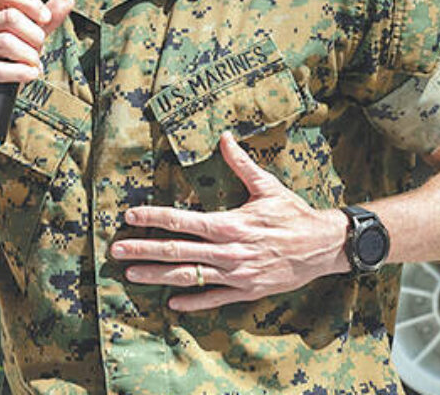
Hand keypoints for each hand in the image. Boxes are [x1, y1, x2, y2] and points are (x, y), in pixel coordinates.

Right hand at [0, 0, 73, 133]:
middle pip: (9, 17)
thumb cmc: (4, 72)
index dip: (30, 3)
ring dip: (30, 55)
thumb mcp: (26, 43)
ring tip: (34, 65)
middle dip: (34, 35)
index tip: (47, 18)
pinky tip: (30, 75)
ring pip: (5, 42)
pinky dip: (19, 72)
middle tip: (39, 51)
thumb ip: (44, 22)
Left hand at [112, 132, 349, 311]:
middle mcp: (229, 252)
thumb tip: (223, 137)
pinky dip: (192, 302)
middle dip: (143, 250)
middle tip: (116, 250)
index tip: (130, 216)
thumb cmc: (293, 214)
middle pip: (177, 251)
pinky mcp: (246, 291)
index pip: (182, 221)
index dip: (153, 218)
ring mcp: (236, 274)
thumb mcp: (267, 186)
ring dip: (157, 276)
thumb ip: (241, 164)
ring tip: (131, 274)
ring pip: (189, 277)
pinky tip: (170, 303)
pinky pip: (214, 299)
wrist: (323, 247)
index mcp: (230, 224)